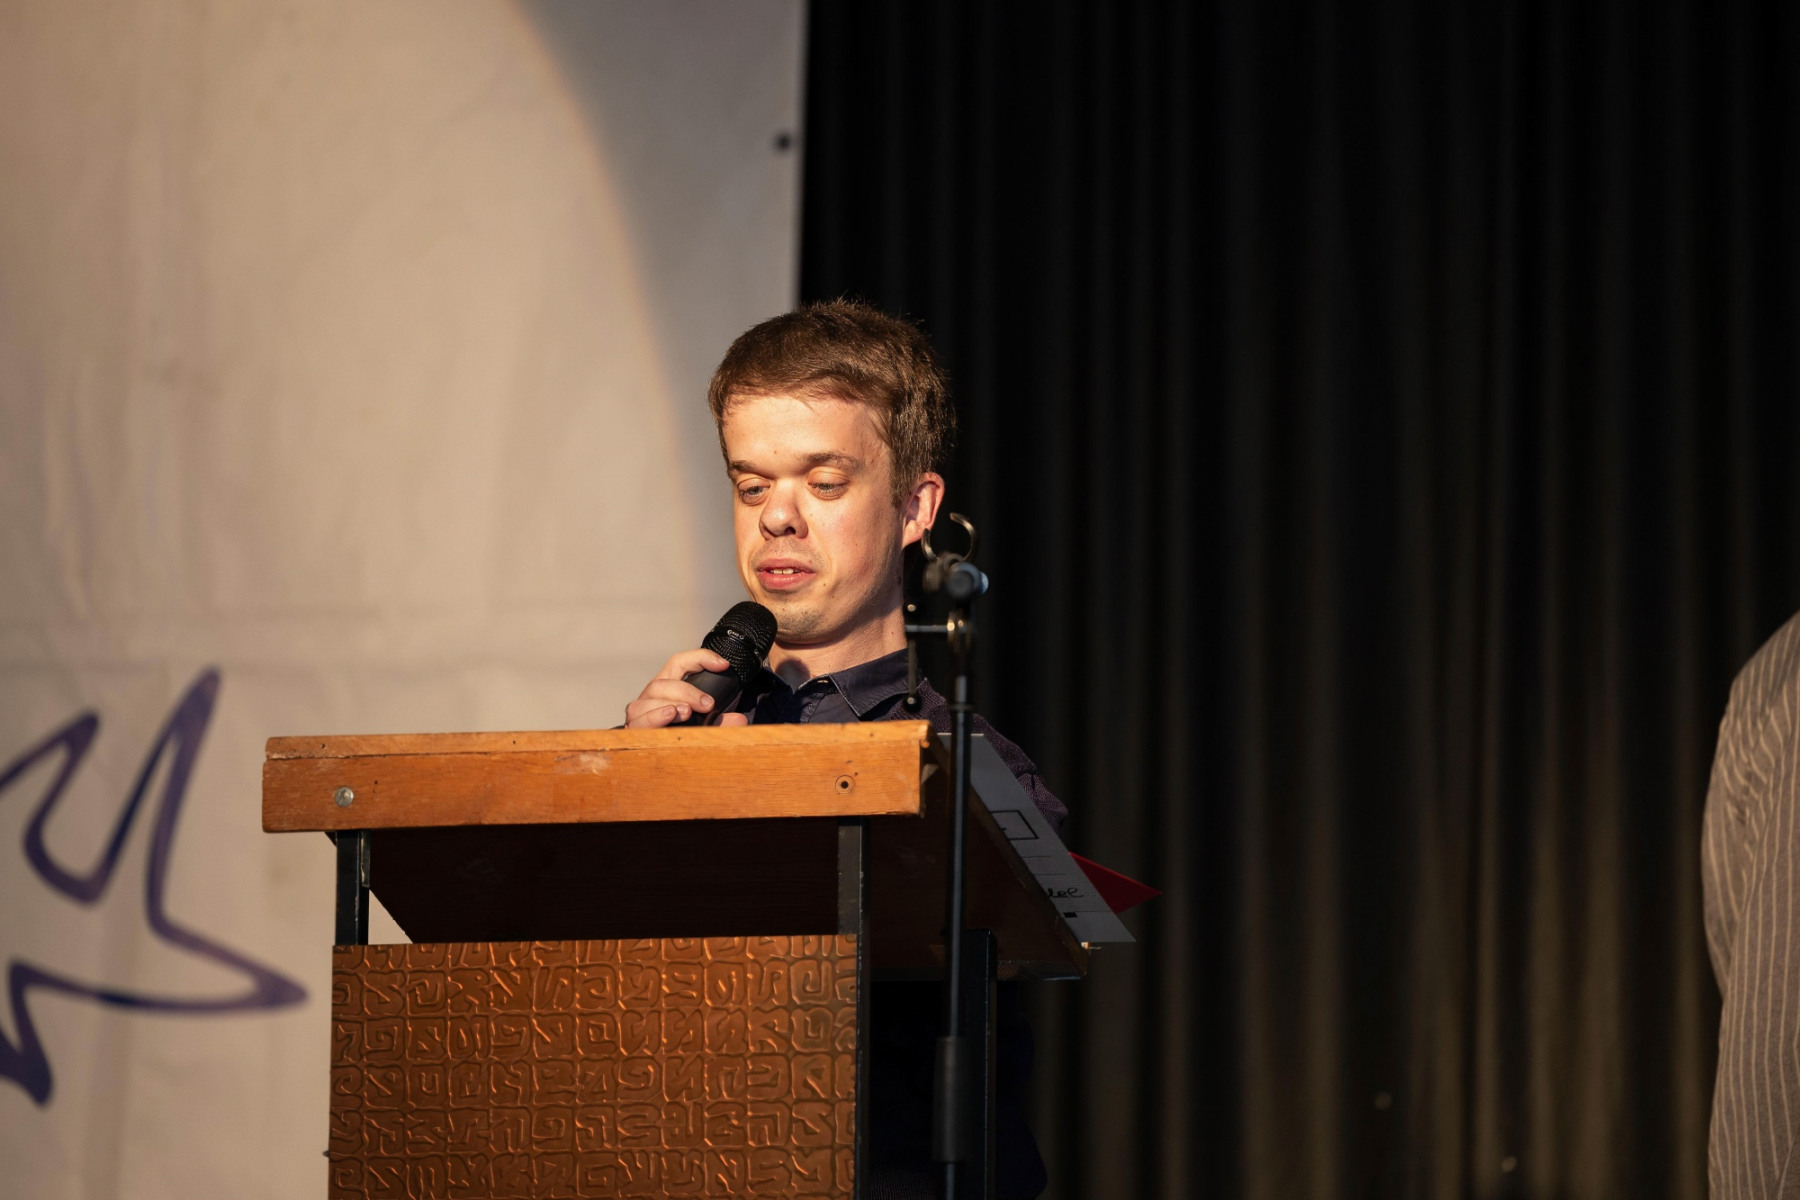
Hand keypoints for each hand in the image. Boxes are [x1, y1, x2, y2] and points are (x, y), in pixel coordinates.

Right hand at [623, 649, 752, 728]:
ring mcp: (640, 711)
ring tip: (685, 711)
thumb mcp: (704, 725)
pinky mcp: (633, 728)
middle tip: (708, 704)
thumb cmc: (679, 735)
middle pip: (663, 682)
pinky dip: (653, 718)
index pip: (680, 662)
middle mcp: (651, 695)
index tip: (723, 665)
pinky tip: (668, 716)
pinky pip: (639, 720)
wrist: (658, 759)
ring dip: (670, 703)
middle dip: (687, 691)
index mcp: (669, 686)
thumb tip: (740, 721)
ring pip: (649, 699)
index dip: (701, 658)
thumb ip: (721, 721)